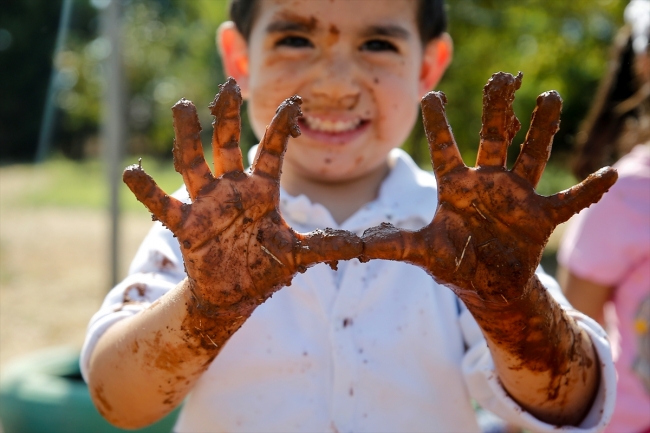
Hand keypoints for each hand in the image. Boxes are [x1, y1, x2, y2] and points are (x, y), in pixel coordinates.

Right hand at [123, 78, 360, 317]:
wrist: (234, 295)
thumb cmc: (265, 269)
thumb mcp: (300, 255)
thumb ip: (329, 246)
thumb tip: (367, 246)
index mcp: (261, 191)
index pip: (272, 151)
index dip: (283, 127)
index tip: (296, 102)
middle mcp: (232, 190)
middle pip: (227, 144)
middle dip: (227, 116)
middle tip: (227, 85)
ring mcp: (207, 204)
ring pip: (194, 162)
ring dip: (187, 135)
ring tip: (183, 105)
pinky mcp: (186, 225)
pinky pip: (163, 204)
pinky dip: (147, 190)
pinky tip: (131, 171)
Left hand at [362, 72, 616, 304]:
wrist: (486, 285)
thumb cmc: (450, 261)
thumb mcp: (413, 251)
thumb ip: (379, 244)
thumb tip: (332, 247)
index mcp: (455, 186)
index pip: (445, 147)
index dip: (439, 123)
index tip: (433, 95)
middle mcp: (487, 182)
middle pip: (494, 138)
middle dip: (499, 109)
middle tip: (504, 78)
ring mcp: (517, 196)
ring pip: (532, 154)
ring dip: (543, 128)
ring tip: (549, 97)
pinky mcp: (541, 217)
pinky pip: (570, 200)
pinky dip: (589, 190)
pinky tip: (609, 174)